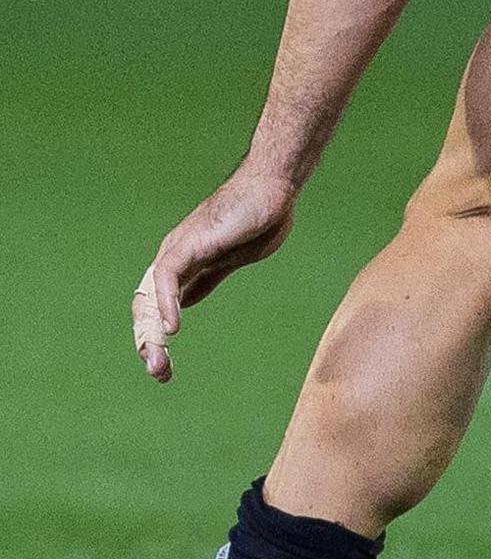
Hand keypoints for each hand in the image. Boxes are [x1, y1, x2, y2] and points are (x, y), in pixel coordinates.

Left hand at [134, 167, 297, 380]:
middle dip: (149, 343)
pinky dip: (167, 303)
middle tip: (159, 373)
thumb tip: (186, 303)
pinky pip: (168, 276)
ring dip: (152, 332)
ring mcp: (178, 249)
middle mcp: (173, 258)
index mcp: (184, 265)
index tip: (164, 367)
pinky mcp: (189, 243)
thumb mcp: (233, 260)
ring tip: (159, 360)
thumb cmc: (258, 216)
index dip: (157, 337)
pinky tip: (173, 328)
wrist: (273, 185)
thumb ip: (207, 280)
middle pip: (148, 307)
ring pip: (151, 296)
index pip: (159, 306)